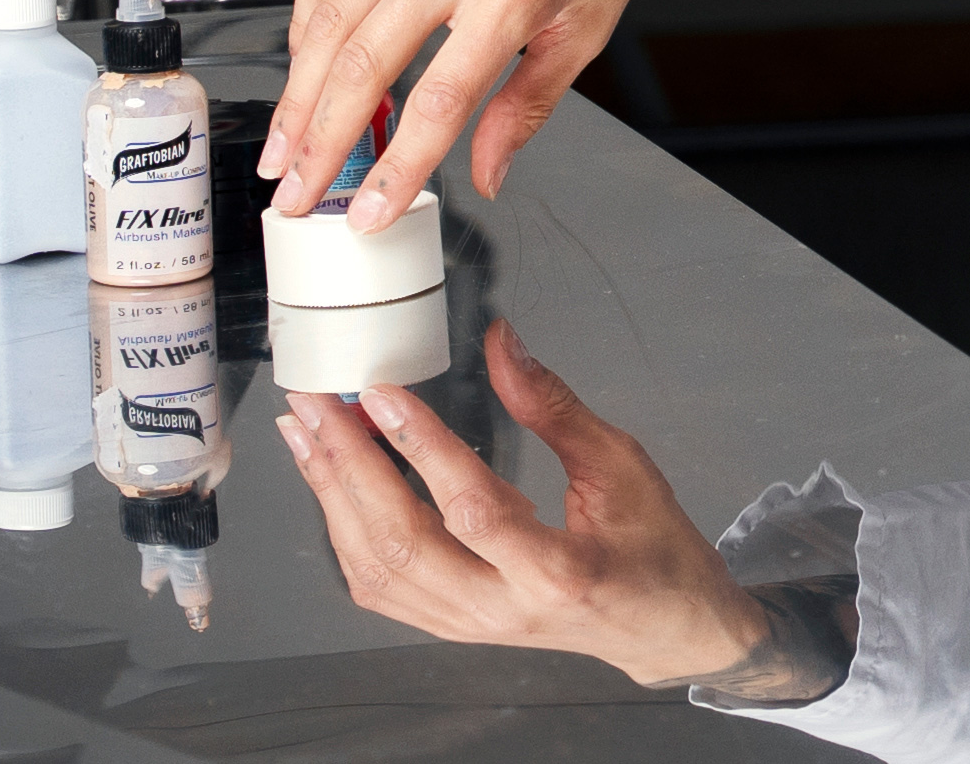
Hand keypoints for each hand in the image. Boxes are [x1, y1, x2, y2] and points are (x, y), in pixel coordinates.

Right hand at [264, 0, 775, 225]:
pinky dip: (303, 25)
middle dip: (318, 146)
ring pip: (327, 22)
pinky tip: (302, 66)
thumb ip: (530, 102)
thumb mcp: (594, 18)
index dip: (396, 169)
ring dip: (296, 96)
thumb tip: (487, 171)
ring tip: (283, 151)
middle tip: (294, 198)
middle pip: (360, 65)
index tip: (368, 215)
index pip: (438, 100)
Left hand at [282, 320, 831, 694]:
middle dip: (349, 465)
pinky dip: (346, 530)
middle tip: (317, 403)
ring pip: (377, 568)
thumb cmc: (654, 548)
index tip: (383, 394)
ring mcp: (468, 624)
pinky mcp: (450, 625)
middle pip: (403, 543)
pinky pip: (379, 585)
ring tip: (308, 433)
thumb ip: (553, 407)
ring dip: (334, 495)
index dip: (423, 448)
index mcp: (557, 571)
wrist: (661, 625)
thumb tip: (500, 345)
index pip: (472, 509)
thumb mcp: (622, 465)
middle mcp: (501, 608)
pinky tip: (332, 484)